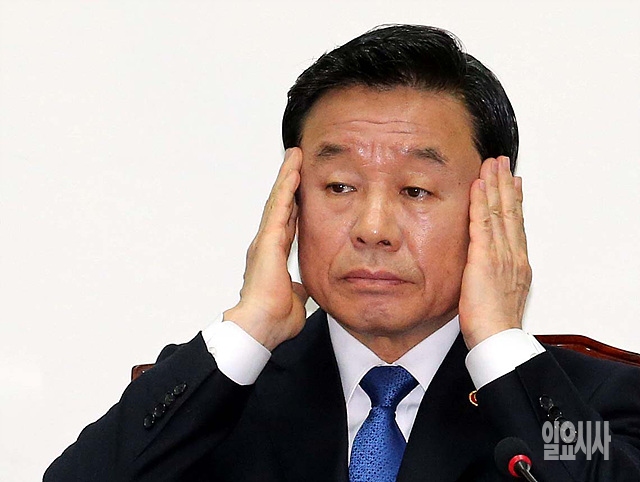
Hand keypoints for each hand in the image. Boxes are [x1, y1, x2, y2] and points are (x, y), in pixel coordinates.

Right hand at [224, 148, 307, 350]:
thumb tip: (304, 289)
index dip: (293, 205)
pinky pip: (279, 208)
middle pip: (281, 206)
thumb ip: (299, 289)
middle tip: (295, 161)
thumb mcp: (295, 299)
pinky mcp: (267, 241)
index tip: (300, 190)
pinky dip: (286, 188)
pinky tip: (293, 171)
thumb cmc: (273, 320)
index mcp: (273, 256)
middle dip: (288, 183)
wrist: (260, 328)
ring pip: (278, 201)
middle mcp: (267, 245)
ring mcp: (265, 241)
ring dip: (287, 178)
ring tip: (294, 156)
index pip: (288, 224)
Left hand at [458, 156, 531, 348]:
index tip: (512, 183)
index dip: (513, 201)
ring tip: (492, 164)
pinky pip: (481, 224)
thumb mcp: (498, 295)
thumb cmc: (495, 325)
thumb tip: (487, 270)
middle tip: (503, 163)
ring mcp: (500, 255)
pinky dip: (479, 203)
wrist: (497, 340)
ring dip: (494, 185)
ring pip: (498, 212)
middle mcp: (512, 255)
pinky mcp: (484, 259)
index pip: (515, 224)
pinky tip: (478, 185)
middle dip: (505, 184)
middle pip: (510, 211)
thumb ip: (494, 277)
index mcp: (517, 264)